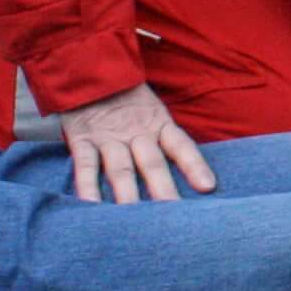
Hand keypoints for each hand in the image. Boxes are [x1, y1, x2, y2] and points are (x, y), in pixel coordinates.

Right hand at [60, 82, 215, 203]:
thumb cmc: (129, 102)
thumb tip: (193, 172)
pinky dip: (87, 185)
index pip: (181, 145)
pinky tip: (91, 205)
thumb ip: (165, 139)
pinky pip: (85, 164)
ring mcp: (109, 137)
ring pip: (121, 168)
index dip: (194, 165)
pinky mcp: (82, 139)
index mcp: (159, 124)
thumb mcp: (153, 112)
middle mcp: (137, 133)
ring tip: (133, 219)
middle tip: (173, 216)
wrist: (91, 72)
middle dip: (163, 189)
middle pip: (152, 163)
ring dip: (127, 194)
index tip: (207, 187)